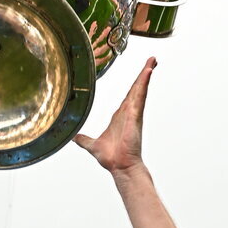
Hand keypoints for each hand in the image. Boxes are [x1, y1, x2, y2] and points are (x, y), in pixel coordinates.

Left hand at [74, 57, 156, 173]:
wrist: (119, 166)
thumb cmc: (111, 158)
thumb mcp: (92, 145)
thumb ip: (83, 140)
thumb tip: (74, 137)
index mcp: (120, 117)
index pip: (128, 95)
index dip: (135, 84)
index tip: (141, 73)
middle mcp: (128, 113)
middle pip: (137, 88)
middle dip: (144, 73)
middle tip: (152, 60)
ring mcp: (133, 113)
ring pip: (139, 89)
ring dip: (145, 74)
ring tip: (153, 61)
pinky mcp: (135, 115)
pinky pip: (140, 96)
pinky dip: (143, 83)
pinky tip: (147, 72)